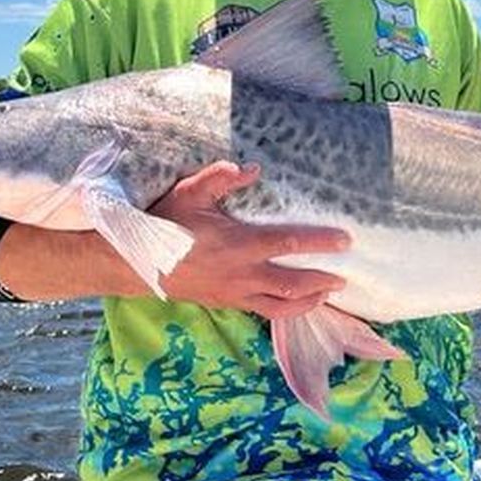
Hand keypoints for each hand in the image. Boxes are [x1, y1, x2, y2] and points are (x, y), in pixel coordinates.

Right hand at [150, 161, 350, 318]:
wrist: (136, 264)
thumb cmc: (164, 224)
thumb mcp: (190, 192)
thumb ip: (221, 178)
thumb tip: (253, 169)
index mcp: (239, 245)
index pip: (289, 244)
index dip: (319, 242)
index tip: (345, 240)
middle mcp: (242, 274)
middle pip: (292, 284)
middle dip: (322, 281)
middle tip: (345, 278)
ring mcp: (234, 293)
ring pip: (279, 306)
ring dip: (307, 302)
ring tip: (327, 295)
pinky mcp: (225, 303)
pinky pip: (262, 311)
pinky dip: (284, 310)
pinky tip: (293, 304)